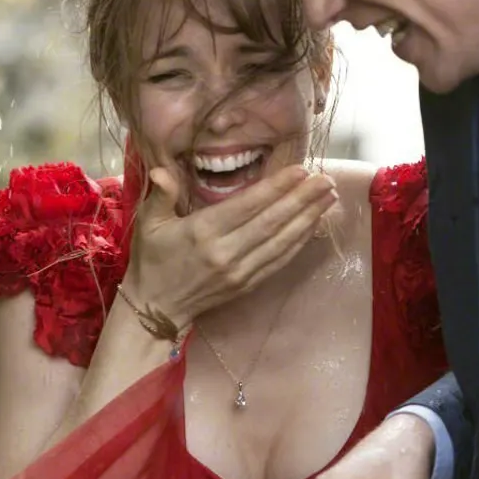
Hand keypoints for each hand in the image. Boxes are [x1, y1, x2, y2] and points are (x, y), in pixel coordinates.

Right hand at [127, 163, 337, 324]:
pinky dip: (299, 242)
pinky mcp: (248, 284)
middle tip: (326, 180)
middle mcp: (225, 252)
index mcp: (203, 232)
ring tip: (329, 197)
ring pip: (281, 242)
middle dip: (302, 199)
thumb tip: (163, 171)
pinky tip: (313, 224)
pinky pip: (279, 261)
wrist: (156, 308)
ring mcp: (240, 271)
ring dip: (308, 219)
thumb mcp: (148, 223)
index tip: (300, 170)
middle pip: (272, 222)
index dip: (277, 188)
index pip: (248, 206)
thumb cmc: (152, 259)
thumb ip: (161, 194)